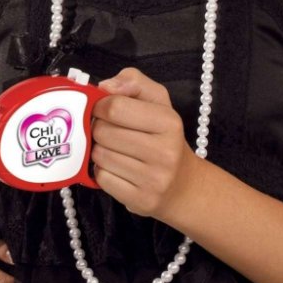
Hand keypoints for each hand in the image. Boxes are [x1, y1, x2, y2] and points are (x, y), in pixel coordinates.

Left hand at [91, 67, 200, 221]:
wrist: (184, 185)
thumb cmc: (164, 136)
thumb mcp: (157, 100)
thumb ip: (132, 81)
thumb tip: (105, 86)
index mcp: (169, 122)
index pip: (114, 107)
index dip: (100, 105)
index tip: (103, 109)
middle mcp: (165, 153)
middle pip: (103, 131)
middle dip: (98, 128)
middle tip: (109, 130)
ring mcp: (154, 180)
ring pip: (99, 155)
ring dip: (99, 149)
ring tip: (113, 148)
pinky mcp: (141, 201)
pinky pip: (102, 178)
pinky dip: (102, 171)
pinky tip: (116, 167)